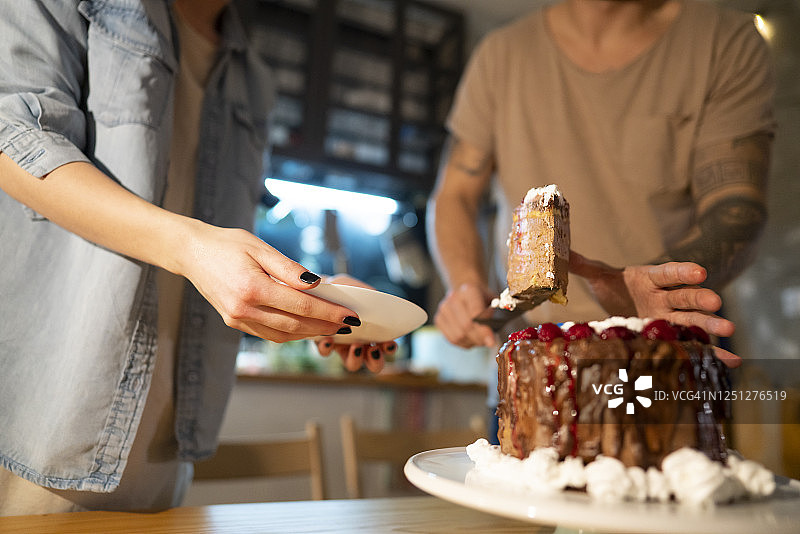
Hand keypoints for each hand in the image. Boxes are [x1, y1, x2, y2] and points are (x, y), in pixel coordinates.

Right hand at [178, 223, 359, 342]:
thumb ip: (289, 268)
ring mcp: (237, 319)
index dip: (329, 312)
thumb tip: (317, 283)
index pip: (301, 306)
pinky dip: (290, 333)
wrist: (191, 252)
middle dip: (325, 326)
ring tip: (332, 327)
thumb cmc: (228, 244)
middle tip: (348, 325)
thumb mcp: (260, 248)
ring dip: (309, 334)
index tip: (350, 315)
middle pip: (295, 326)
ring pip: (282, 335)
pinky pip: (268, 334)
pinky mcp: (234, 322)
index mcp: (253, 288)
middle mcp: (244, 308)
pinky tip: (306, 327)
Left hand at [312, 274, 398, 372]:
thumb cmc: (341, 290)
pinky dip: (328, 348)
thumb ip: (367, 293)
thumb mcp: (355, 287)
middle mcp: (360, 341)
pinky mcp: (324, 344)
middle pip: (374, 363)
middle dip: (376, 361)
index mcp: (373, 330)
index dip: (390, 348)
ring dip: (356, 358)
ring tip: (355, 345)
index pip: (387, 346)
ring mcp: (343, 345)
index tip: (388, 344)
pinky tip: (328, 339)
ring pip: (354, 363)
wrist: (316, 288)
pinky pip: (327, 352)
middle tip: (372, 349)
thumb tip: (377, 298)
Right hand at [434, 282, 495, 347]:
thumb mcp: (494, 303)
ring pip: (458, 335)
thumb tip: (490, 339)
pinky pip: (451, 339)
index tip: (491, 342)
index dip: (483, 330)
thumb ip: (494, 317)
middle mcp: (453, 297)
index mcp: (469, 290)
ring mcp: (443, 308)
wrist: (466, 294)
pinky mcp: (438, 319)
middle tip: (488, 342)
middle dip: (478, 338)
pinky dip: (463, 343)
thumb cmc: (483, 300)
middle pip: (466, 326)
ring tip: (480, 339)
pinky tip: (470, 338)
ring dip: (471, 341)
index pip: (475, 313)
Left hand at [569, 251, 739, 366]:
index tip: (699, 271)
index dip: (682, 272)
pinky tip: (732, 361)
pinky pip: (696, 344)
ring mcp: (672, 318)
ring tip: (729, 329)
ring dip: (711, 324)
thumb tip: (560, 251)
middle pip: (684, 296)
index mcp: (649, 278)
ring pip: (694, 319)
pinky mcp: (675, 336)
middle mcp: (665, 298)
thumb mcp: (598, 276)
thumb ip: (581, 265)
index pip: (667, 273)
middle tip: (715, 301)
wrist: (621, 303)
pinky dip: (713, 353)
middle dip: (700, 298)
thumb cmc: (614, 287)